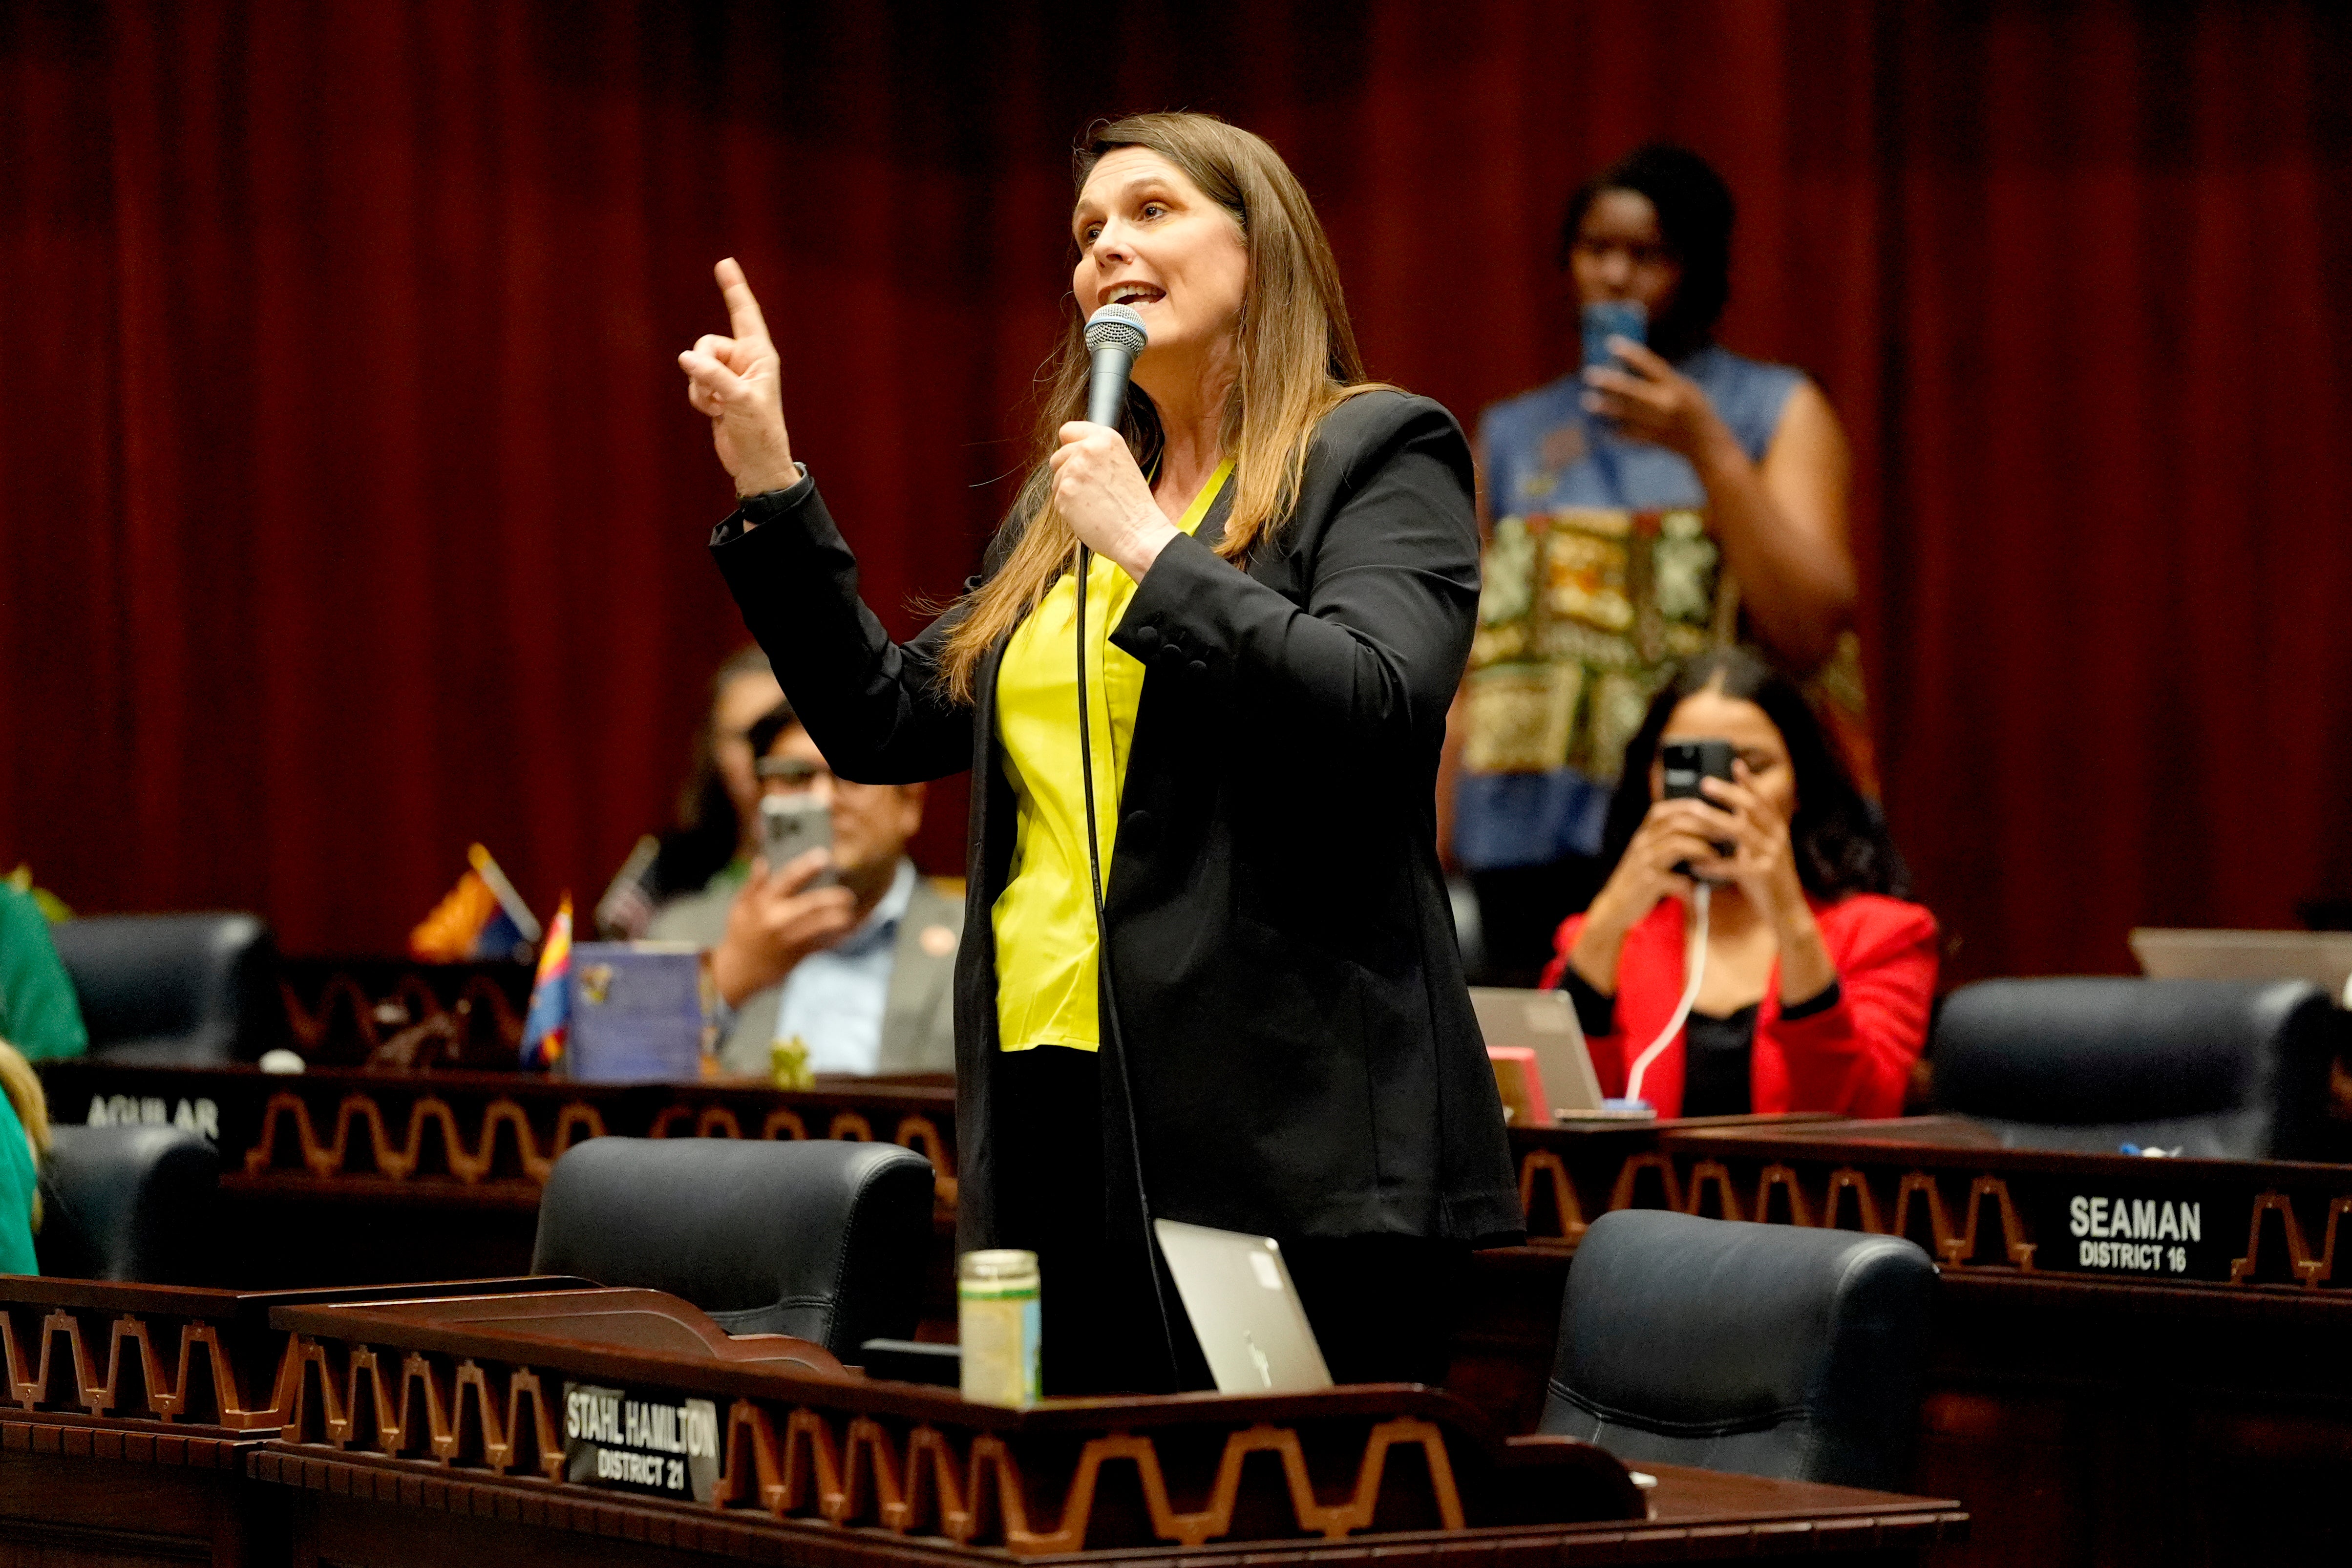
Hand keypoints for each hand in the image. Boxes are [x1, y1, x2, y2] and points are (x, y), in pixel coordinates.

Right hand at [678, 258, 799, 496]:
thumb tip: (685, 358)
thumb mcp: (739, 401)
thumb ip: (713, 377)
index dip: (734, 288)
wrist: (755, 462)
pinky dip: (699, 399)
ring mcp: (729, 376)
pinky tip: (715, 414)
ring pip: (697, 364)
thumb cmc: (758, 432)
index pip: (745, 314)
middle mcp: (745, 361)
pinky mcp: (717, 392)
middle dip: (703, 366)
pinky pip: (695, 383)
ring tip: (720, 408)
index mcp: (760, 355)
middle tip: (717, 393)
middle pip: (706, 343)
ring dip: (701, 389)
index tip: (725, 262)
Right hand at [706, 849, 856, 1006]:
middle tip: (848, 893)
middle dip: (832, 897)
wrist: (738, 971)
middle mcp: (778, 920)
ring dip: (838, 919)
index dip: (806, 866)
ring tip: (850, 913)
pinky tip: (848, 933)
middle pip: (811, 905)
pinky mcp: (797, 956)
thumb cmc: (740, 933)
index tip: (824, 856)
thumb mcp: (740, 907)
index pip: (787, 879)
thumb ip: (753, 884)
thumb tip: (762, 861)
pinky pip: (821, 946)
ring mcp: (789, 939)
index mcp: (763, 904)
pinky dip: (835, 939)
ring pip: (820, 926)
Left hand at [1050, 422, 1177, 578]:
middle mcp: (1087, 449)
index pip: (1069, 430)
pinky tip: (1087, 514)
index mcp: (1106, 438)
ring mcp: (1074, 471)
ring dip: (1069, 491)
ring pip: (1056, 479)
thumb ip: (1098, 453)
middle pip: (1058, 456)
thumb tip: (1073, 450)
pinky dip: (1068, 508)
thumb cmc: (1134, 506)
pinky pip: (1057, 498)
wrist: (1139, 533)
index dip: (1070, 445)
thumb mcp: (1123, 464)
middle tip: (1091, 489)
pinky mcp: (1064, 492)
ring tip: (1093, 503)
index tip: (1076, 457)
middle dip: (1068, 472)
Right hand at [1567, 795, 1725, 993]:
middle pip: (1675, 822)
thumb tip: (1699, 832)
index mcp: (1642, 834)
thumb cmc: (1639, 881)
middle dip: (1704, 825)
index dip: (1690, 806)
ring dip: (1702, 848)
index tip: (1713, 811)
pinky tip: (1700, 884)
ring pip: (1677, 844)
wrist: (1615, 908)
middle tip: (1726, 832)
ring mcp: (1643, 862)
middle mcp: (1641, 843)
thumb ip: (1665, 842)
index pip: (1665, 809)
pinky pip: (1676, 877)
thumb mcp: (1647, 856)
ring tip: (1718, 855)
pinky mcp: (1648, 883)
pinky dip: (1692, 880)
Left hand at [1581, 339, 1732, 463]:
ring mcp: (1658, 424)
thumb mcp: (1684, 387)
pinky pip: (1628, 435)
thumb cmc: (1695, 407)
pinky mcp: (1652, 440)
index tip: (1611, 343)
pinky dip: (1614, 430)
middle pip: (1633, 391)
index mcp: (1676, 387)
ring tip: (1587, 400)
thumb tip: (1627, 367)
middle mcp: (1666, 405)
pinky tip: (1600, 426)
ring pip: (1626, 414)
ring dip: (1606, 407)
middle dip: (1610, 383)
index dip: (1631, 353)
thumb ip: (1661, 379)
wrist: (1706, 443)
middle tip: (1589, 374)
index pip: (1651, 366)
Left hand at [1689, 767, 1807, 922]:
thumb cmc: (1768, 879)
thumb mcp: (1764, 850)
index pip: (1762, 800)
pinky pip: (1733, 866)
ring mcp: (1771, 856)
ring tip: (1693, 812)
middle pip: (1751, 808)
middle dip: (1728, 793)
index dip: (1749, 782)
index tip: (1735, 763)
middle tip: (1705, 783)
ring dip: (1714, 820)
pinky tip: (1696, 865)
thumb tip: (1734, 809)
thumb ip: (1751, 830)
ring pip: (1740, 831)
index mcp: (1777, 830)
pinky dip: (1713, 864)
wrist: (1787, 911)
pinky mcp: (1762, 875)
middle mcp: (1777, 838)